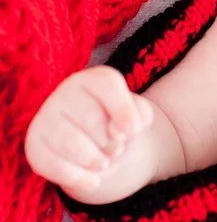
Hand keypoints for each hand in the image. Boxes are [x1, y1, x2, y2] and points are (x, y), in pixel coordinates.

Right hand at [25, 65, 152, 196]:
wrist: (99, 144)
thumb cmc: (119, 124)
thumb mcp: (137, 114)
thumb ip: (138, 115)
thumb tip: (123, 130)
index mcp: (93, 79)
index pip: (107, 85)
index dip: (124, 109)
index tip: (135, 131)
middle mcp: (65, 91)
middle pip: (91, 118)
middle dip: (111, 142)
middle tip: (117, 149)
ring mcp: (46, 116)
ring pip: (70, 142)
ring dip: (95, 159)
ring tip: (105, 162)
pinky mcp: (34, 143)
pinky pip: (52, 164)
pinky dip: (77, 177)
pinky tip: (93, 181)